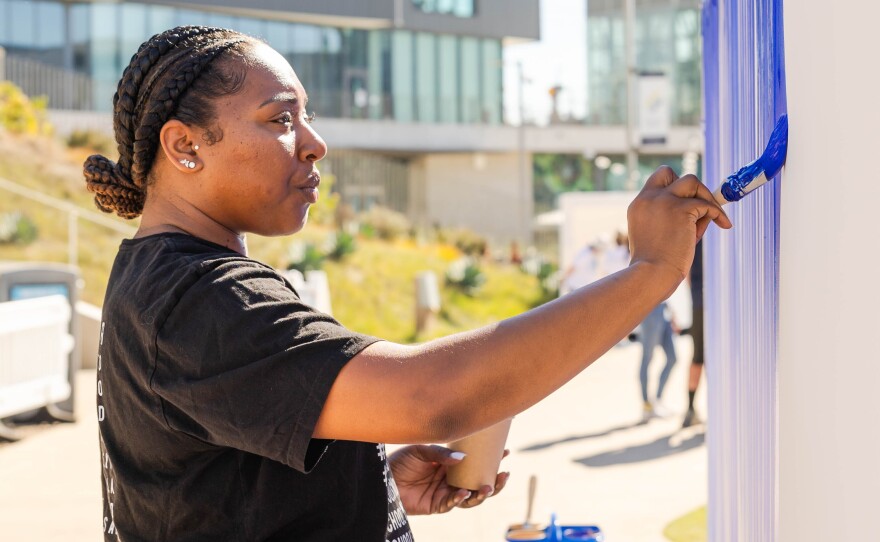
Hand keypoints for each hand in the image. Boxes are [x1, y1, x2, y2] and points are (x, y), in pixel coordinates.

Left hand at [388, 444, 509, 514]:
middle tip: (503, 474)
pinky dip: (459, 499)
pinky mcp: (435, 505)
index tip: (506, 451)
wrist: (383, 478)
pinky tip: (463, 493)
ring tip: (488, 487)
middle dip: (493, 481)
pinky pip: (451, 504)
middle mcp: (450, 479)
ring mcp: (444, 493)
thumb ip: (440, 453)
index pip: (475, 462)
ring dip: (481, 494)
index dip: (491, 459)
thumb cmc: (400, 461)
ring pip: (470, 498)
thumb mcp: (420, 450)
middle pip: (478, 482)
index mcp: (450, 463)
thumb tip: (462, 457)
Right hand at [627, 166, 731, 287]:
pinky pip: (707, 204)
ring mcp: (664, 201)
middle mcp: (648, 198)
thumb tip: (704, 210)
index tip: (686, 202)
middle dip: (687, 186)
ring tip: (710, 219)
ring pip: (692, 181)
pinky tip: (724, 225)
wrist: (651, 275)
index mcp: (639, 205)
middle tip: (700, 206)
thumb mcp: (657, 235)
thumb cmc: (654, 265)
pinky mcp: (681, 209)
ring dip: (705, 196)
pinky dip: (718, 213)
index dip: (674, 187)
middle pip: (670, 172)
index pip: (657, 181)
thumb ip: (672, 219)